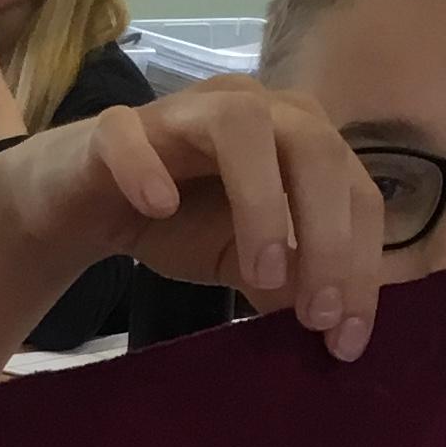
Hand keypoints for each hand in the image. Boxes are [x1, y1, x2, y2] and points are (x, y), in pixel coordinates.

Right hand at [0, 78, 386, 359]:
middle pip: (314, 148)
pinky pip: (130, 133)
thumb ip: (290, 282)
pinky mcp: (114, 128)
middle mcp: (252, 108)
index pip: (354, 190)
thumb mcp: (244, 261)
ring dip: (262, 198)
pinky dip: (147, 166)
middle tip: (316, 313)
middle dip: (328, 235)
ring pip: (240, 124)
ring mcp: (183, 111)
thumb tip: (337, 323)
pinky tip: (159, 209)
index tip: (346, 338)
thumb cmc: (178, 220)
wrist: (85, 203)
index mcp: (297, 138)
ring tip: (260, 272)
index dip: (361, 263)